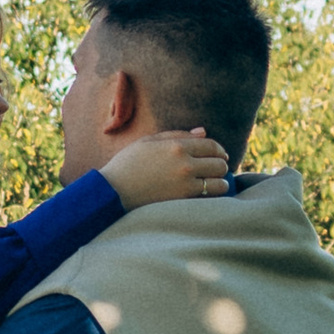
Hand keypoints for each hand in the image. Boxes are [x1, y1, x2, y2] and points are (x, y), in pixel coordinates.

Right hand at [102, 124, 230, 208]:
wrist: (113, 192)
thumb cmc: (128, 164)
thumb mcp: (149, 142)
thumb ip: (178, 135)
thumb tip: (203, 132)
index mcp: (177, 146)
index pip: (212, 146)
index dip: (220, 151)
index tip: (221, 155)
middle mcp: (185, 165)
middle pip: (220, 165)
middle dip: (221, 166)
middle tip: (216, 170)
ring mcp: (185, 185)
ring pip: (220, 183)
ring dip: (220, 183)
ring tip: (214, 184)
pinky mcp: (182, 202)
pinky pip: (208, 198)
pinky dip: (211, 196)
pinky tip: (205, 195)